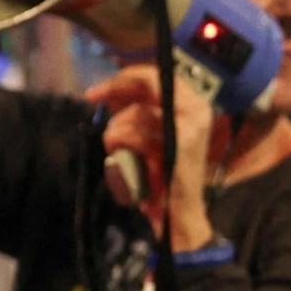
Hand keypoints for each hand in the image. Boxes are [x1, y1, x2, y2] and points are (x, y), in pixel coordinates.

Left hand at [85, 66, 219, 248]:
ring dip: (116, 132)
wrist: (177, 214)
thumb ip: (137, 112)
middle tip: (91, 96)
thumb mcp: (150, 136)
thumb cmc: (160, 177)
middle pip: (148, 83)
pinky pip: (135, 134)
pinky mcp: (178, 143)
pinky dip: (121, 146)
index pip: (158, 75)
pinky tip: (123, 159)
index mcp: (195, 105)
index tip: (99, 89)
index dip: (126, 77)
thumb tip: (110, 91)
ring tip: (118, 152)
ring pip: (135, 114)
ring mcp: (191, 125)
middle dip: (115, 88)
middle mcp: (198, 109)